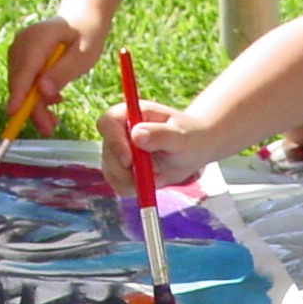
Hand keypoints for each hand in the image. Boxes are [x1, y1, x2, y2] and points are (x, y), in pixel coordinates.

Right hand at [6, 17, 99, 134]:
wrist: (80, 20)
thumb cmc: (85, 36)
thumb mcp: (82, 56)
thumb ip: (62, 73)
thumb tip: (42, 92)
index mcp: (38, 38)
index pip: (25, 70)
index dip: (18, 93)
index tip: (12, 113)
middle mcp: (22, 43)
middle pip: (20, 81)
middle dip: (31, 108)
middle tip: (48, 129)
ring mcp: (19, 50)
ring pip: (21, 85)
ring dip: (35, 106)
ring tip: (52, 123)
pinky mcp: (22, 59)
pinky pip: (25, 82)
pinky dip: (36, 97)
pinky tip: (52, 103)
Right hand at [97, 99, 212, 192]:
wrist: (194, 149)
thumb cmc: (189, 137)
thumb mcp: (180, 136)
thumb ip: (160, 135)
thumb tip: (137, 135)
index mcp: (130, 113)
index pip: (108, 123)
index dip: (114, 142)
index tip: (129, 160)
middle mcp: (119, 131)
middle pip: (108, 153)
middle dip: (128, 170)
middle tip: (156, 174)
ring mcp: (118, 152)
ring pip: (112, 173)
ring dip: (134, 182)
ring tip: (160, 175)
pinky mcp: (121, 170)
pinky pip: (119, 186)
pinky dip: (136, 190)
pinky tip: (154, 181)